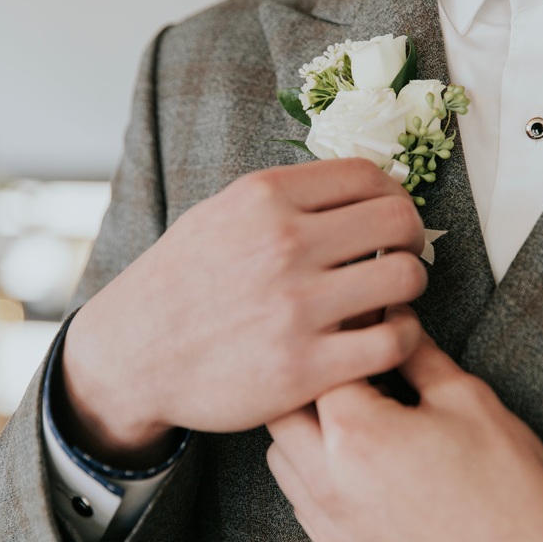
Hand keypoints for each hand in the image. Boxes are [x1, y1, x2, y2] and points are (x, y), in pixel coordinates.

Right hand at [61, 158, 427, 465]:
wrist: (132, 355)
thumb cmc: (180, 283)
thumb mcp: (218, 216)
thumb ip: (282, 200)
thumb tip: (355, 190)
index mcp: (264, 198)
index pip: (367, 174)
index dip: (394, 194)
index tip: (391, 218)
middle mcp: (284, 244)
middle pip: (398, 220)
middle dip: (411, 238)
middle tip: (400, 256)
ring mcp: (296, 306)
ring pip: (406, 278)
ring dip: (410, 286)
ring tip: (390, 299)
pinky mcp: (305, 367)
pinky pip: (394, 341)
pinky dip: (404, 335)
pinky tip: (385, 336)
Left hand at [266, 307, 542, 541]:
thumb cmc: (506, 485)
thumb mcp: (465, 398)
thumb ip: (417, 353)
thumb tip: (395, 320)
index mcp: (356, 433)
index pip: (321, 367)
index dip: (340, 342)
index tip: (356, 334)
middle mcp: (329, 482)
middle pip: (281, 413)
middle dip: (308, 387)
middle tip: (348, 377)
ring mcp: (332, 527)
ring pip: (281, 462)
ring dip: (302, 435)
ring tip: (349, 425)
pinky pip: (304, 507)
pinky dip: (315, 481)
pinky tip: (355, 473)